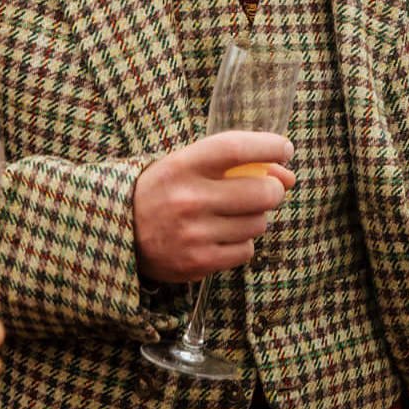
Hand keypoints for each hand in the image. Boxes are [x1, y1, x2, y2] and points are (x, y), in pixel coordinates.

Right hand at [134, 130, 295, 283]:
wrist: (121, 231)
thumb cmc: (166, 190)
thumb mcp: (188, 164)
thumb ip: (235, 163)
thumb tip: (287, 176)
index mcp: (183, 166)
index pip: (236, 148)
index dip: (270, 146)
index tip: (285, 149)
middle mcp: (188, 199)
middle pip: (261, 191)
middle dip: (274, 189)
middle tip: (267, 189)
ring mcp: (193, 233)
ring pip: (258, 223)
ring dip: (256, 217)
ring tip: (233, 214)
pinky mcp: (198, 262)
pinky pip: (246, 250)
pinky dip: (242, 242)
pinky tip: (223, 235)